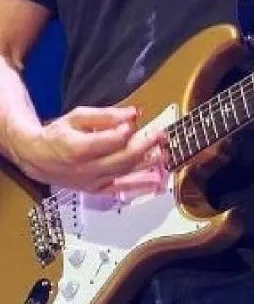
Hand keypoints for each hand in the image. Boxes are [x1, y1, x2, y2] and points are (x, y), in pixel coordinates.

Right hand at [13, 105, 167, 194]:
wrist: (38, 158)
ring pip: (125, 174)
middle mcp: (86, 169)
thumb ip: (106, 115)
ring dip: (148, 165)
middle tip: (161, 135)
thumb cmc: (57, 134)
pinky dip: (140, 186)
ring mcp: (92, 182)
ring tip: (166, 155)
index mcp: (78, 148)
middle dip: (145, 146)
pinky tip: (156, 182)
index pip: (110, 141)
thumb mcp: (77, 116)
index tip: (136, 120)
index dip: (126, 130)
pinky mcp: (96, 190)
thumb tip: (133, 113)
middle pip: (122, 158)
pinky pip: (121, 190)